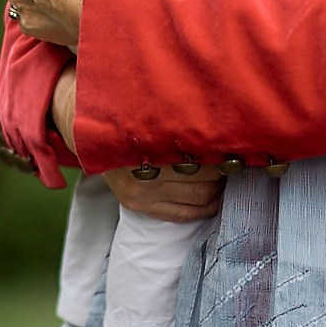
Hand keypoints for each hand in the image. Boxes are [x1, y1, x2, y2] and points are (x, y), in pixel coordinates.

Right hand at [54, 64, 220, 220]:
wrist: (91, 134)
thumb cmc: (130, 119)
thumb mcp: (152, 112)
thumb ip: (181, 118)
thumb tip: (221, 123)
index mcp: (150, 147)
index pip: (201, 157)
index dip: (220, 154)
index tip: (233, 148)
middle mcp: (143, 174)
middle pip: (203, 180)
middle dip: (222, 172)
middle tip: (231, 162)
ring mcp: (140, 194)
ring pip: (198, 198)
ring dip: (218, 190)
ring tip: (223, 177)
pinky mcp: (138, 206)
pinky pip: (183, 214)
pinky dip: (205, 207)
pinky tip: (214, 198)